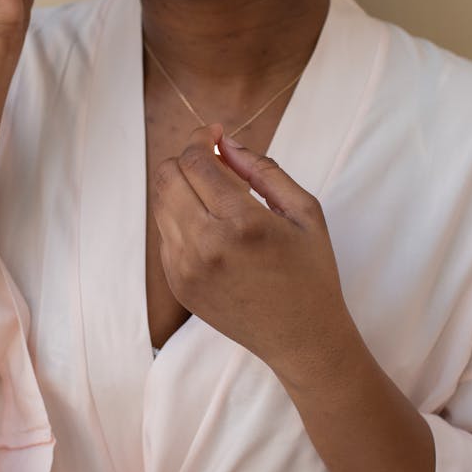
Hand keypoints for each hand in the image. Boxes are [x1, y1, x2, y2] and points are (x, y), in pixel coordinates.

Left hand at [152, 125, 352, 385]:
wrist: (302, 339)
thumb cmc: (311, 272)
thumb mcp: (304, 212)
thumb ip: (263, 170)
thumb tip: (226, 143)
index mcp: (241, 224)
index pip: (195, 161)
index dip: (201, 137)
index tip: (214, 132)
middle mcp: (204, 246)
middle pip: (166, 177)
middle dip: (185, 157)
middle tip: (212, 158)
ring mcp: (185, 269)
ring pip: (160, 204)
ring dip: (181, 186)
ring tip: (215, 192)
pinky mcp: (178, 285)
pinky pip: (165, 234)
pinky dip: (181, 217)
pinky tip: (212, 224)